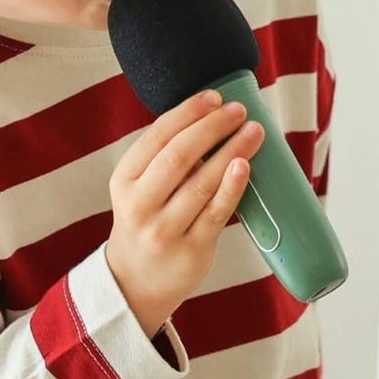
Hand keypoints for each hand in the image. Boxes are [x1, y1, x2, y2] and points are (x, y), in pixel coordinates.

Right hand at [105, 89, 265, 337]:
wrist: (136, 281)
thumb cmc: (147, 221)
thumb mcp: (139, 189)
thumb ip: (165, 159)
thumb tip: (215, 118)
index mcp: (125, 180)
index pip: (157, 137)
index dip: (188, 113)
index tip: (214, 97)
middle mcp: (140, 205)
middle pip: (179, 156)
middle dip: (212, 128)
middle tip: (239, 111)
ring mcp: (165, 229)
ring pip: (201, 183)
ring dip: (231, 151)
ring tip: (254, 131)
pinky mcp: (191, 250)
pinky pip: (216, 212)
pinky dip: (232, 187)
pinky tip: (244, 165)